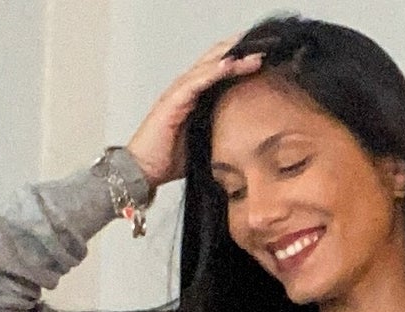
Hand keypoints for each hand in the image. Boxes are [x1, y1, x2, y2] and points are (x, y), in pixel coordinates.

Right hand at [124, 35, 265, 190]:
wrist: (143, 171)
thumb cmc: (168, 159)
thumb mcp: (204, 145)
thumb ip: (220, 137)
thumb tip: (246, 145)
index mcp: (194, 98)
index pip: (218, 73)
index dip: (238, 64)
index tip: (260, 61)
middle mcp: (185, 90)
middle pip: (214, 62)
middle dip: (237, 54)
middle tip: (261, 48)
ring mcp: (178, 94)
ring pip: (207, 68)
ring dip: (229, 60)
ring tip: (250, 55)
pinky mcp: (171, 102)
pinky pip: (194, 82)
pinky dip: (211, 72)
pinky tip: (227, 66)